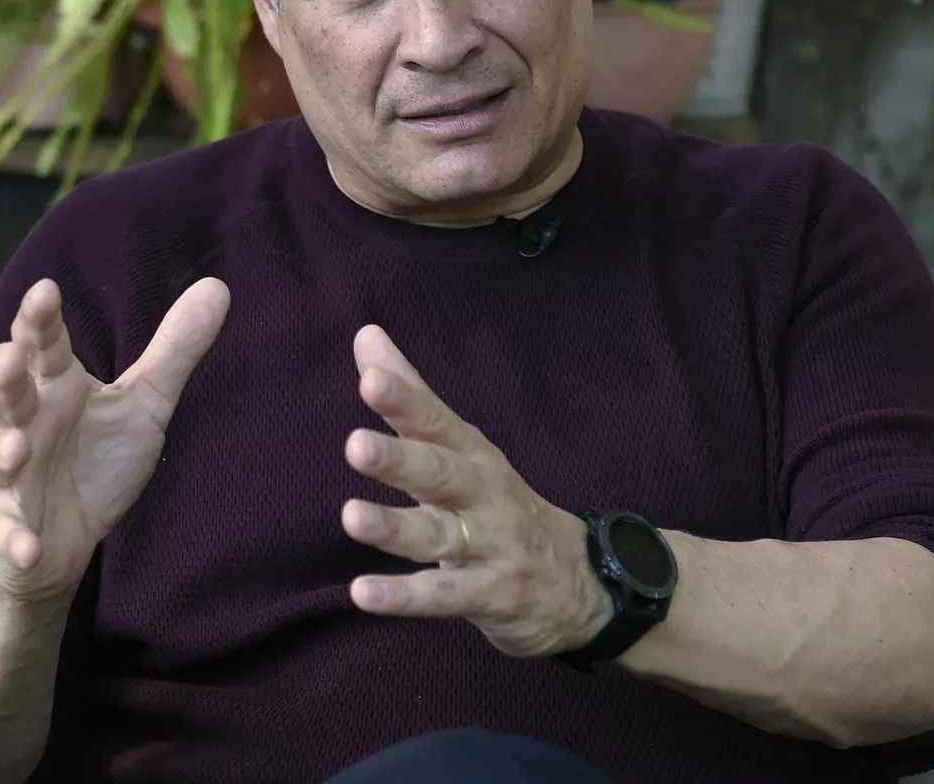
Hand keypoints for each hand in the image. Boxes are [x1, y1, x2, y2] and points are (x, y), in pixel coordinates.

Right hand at [0, 276, 229, 603]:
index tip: (45, 290)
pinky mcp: (7, 528)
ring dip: (1, 453)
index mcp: (53, 386)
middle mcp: (21, 424)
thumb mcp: (143, 404)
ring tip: (15, 447)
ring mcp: (6, 477)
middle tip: (8, 357)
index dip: (40, 320)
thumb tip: (219, 286)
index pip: (43, 346)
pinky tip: (28, 547)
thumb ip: (173, 350)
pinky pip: (7, 534)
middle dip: (3, 377)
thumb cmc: (97, 458)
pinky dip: (15, 540)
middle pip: (6, 394)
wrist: (61, 541)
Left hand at [339, 325, 611, 658]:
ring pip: (440, 536)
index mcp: (473, 455)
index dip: (407, 401)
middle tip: (357, 445)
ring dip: (396, 528)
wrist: (581, 580)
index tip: (371, 379)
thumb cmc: (499, 505)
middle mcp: (484, 495)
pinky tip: (362, 594)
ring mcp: (492, 547)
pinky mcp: (492, 595)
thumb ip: (411, 399)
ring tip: (351, 516)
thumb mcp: (461, 450)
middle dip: (401, 459)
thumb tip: (365, 335)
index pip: (438, 422)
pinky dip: (405, 597)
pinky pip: (445, 596)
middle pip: (442, 474)